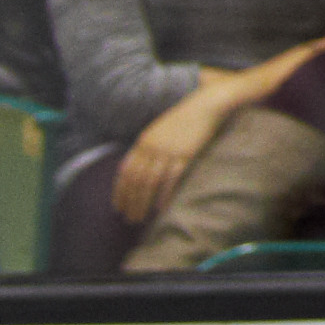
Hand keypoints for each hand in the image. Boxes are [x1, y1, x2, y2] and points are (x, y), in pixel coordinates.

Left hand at [112, 83, 235, 223]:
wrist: (206, 105)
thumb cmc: (183, 120)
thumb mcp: (159, 132)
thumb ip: (147, 149)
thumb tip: (136, 171)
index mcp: (143, 141)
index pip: (125, 171)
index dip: (120, 191)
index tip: (117, 207)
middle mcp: (152, 147)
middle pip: (135, 180)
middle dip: (130, 202)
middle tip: (129, 219)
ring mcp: (168, 150)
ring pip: (150, 182)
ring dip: (143, 203)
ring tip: (140, 218)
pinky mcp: (185, 154)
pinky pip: (171, 179)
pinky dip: (164, 195)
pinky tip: (160, 208)